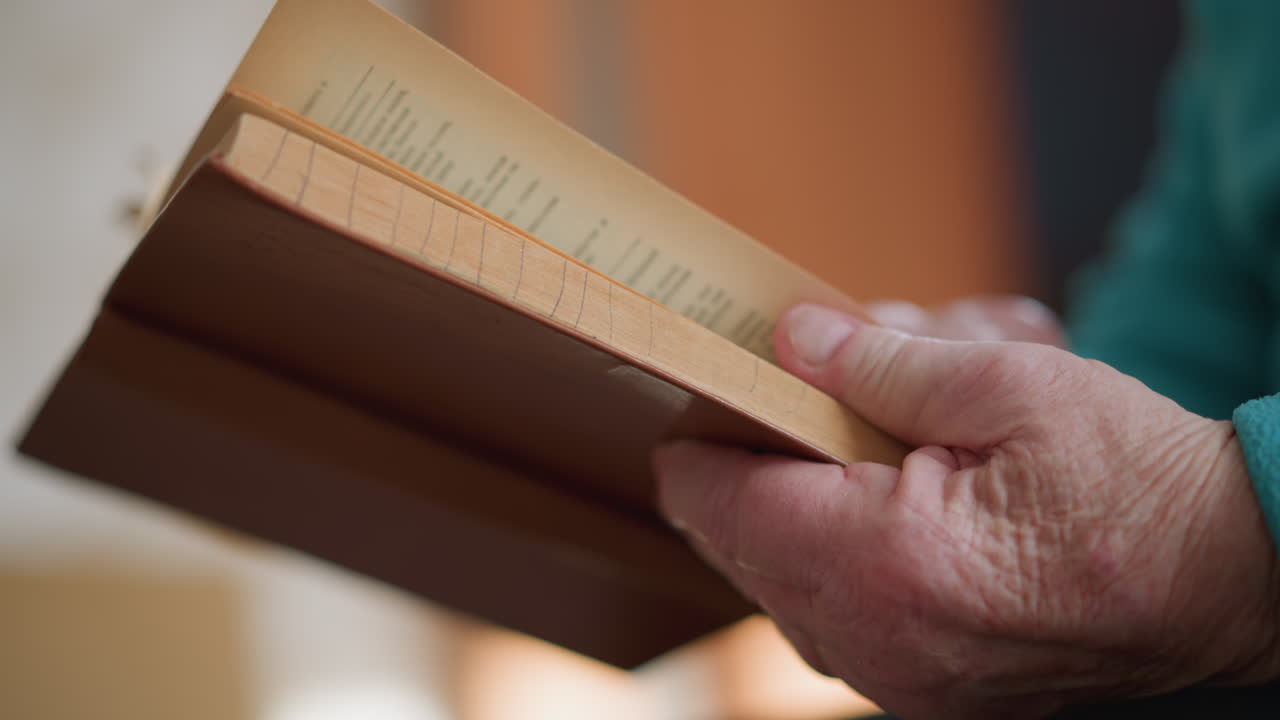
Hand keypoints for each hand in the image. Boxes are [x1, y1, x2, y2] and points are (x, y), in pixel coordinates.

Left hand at [654, 304, 1279, 718]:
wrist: (1232, 574)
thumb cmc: (1136, 483)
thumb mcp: (1008, 383)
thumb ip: (878, 362)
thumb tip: (791, 338)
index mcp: (884, 564)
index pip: (721, 505)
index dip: (697, 444)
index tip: (696, 399)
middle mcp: (878, 642)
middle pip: (745, 544)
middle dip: (768, 461)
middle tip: (815, 396)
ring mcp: (902, 680)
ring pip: (790, 580)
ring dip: (812, 502)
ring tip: (888, 435)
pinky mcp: (929, 687)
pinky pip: (842, 615)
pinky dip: (850, 550)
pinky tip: (906, 493)